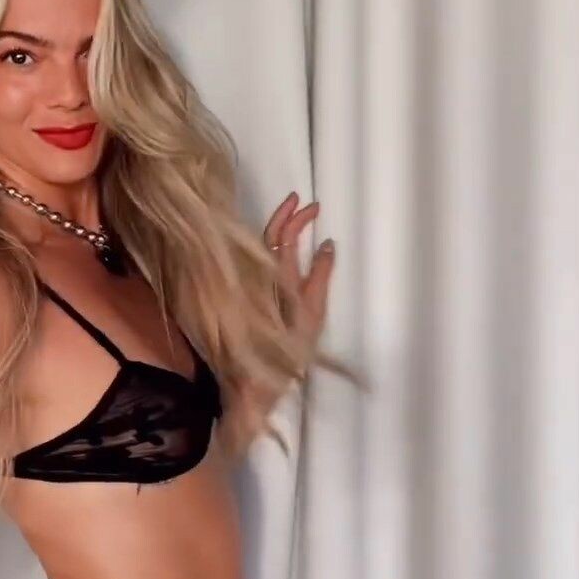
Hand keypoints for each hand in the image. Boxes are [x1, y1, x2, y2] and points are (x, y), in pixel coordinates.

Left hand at [263, 191, 334, 362]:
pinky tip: (280, 243)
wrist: (257, 378)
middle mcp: (262, 276)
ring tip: (294, 214)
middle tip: (301, 200)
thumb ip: (320, 276)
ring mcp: (254, 285)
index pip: (282, 236)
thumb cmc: (290, 348)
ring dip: (277, 227)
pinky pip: (259, 261)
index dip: (296, 217)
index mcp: (279, 278)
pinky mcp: (251, 295)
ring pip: (261, 246)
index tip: (311, 204)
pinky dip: (271, 245)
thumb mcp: (314, 313)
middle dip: (285, 214)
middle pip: (269, 235)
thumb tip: (327, 244)